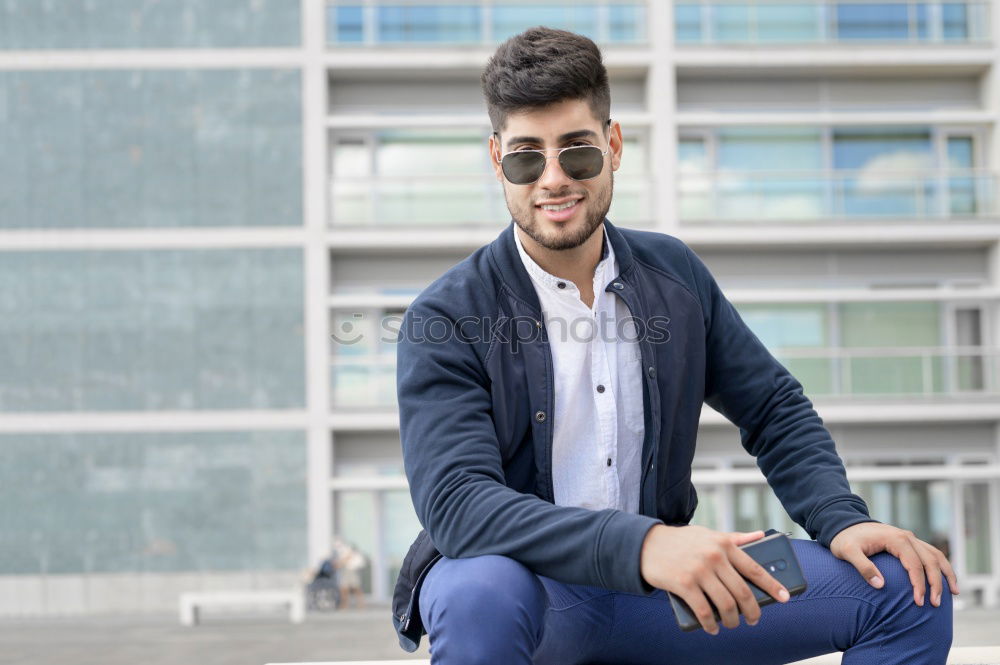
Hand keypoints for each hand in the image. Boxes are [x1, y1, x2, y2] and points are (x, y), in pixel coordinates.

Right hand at [640, 524, 789, 634]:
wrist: (647, 544)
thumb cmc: (680, 540)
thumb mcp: (708, 534)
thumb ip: (734, 538)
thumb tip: (760, 536)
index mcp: (724, 544)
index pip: (754, 568)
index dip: (772, 585)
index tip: (784, 598)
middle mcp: (714, 557)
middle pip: (743, 592)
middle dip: (752, 611)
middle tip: (753, 620)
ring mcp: (699, 571)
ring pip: (726, 604)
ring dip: (732, 620)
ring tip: (732, 624)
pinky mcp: (684, 583)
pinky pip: (704, 611)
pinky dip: (711, 624)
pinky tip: (712, 628)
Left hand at [829, 522, 959, 606]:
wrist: (843, 524)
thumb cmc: (844, 539)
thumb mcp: (847, 552)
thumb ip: (862, 567)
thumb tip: (879, 585)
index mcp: (896, 539)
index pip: (915, 564)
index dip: (919, 584)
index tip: (918, 602)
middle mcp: (907, 537)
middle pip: (931, 560)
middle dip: (936, 583)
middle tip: (935, 604)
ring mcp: (910, 538)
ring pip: (936, 555)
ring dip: (946, 574)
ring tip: (954, 593)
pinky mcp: (909, 542)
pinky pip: (930, 553)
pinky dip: (940, 566)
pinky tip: (945, 580)